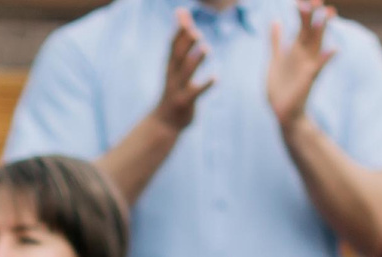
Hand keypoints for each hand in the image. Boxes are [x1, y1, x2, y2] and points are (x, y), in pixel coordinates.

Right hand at [155, 9, 213, 132]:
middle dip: (185, 44)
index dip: (178, 30)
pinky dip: (205, 85)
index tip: (183, 14)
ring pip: (186, 73)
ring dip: (196, 61)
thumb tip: (181, 11)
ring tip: (206, 49)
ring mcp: (177, 89)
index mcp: (170, 65)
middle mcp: (172, 75)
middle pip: (178, 56)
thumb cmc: (174, 87)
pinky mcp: (185, 102)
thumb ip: (181, 38)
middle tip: (195, 31)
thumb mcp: (175, 63)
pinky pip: (196, 93)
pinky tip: (216, 77)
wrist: (165, 121)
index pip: (172, 45)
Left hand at [266, 0, 337, 128]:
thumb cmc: (280, 87)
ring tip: (327, 13)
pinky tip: (334, 49)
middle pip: (311, 29)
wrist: (283, 112)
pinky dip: (326, 58)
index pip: (303, 25)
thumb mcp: (275, 60)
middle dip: (313, 15)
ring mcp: (309, 65)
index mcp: (296, 49)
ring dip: (322, 29)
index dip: (304, 12)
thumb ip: (276, 41)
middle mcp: (305, 54)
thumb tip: (276, 21)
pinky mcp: (309, 78)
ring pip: (317, 43)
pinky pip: (320, 66)